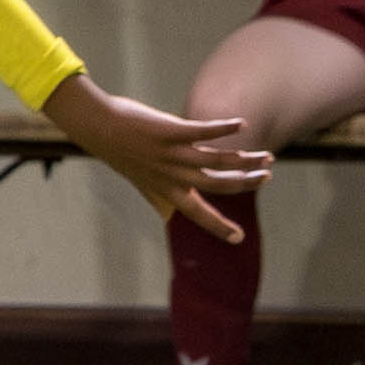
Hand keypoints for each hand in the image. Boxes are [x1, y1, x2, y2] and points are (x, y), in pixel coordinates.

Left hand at [42, 75, 268, 240]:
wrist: (98, 127)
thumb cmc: (121, 152)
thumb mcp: (140, 180)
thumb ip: (158, 196)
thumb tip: (167, 213)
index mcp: (167, 189)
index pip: (196, 213)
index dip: (218, 227)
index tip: (238, 238)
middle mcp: (172, 175)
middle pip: (218, 185)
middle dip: (246, 183)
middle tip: (266, 177)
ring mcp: (173, 153)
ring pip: (218, 160)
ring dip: (245, 159)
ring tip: (265, 156)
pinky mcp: (171, 131)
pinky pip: (204, 131)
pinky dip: (225, 128)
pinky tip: (241, 125)